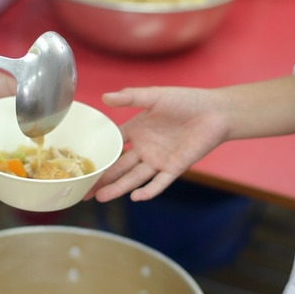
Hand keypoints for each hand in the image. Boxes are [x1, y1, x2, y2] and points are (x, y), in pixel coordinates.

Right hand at [86, 86, 230, 202]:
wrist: (214, 111)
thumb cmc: (185, 100)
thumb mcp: (154, 96)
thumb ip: (130, 98)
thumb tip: (105, 98)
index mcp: (136, 131)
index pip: (112, 145)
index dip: (97, 154)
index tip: (79, 165)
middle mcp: (144, 149)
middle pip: (118, 167)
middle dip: (101, 179)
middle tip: (83, 191)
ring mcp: (158, 160)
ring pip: (134, 177)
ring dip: (119, 188)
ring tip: (100, 197)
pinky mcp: (174, 168)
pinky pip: (159, 183)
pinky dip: (148, 190)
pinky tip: (135, 196)